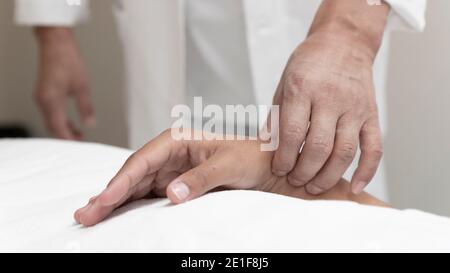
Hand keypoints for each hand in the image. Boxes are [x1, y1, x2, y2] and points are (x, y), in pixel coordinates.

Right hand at [34, 27, 94, 139]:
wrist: (56, 43)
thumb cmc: (68, 60)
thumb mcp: (82, 86)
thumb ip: (85, 107)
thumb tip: (90, 124)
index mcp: (51, 100)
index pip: (59, 128)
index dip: (69, 139)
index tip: (80, 144)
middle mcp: (43, 100)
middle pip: (52, 126)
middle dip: (66, 135)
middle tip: (81, 140)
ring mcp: (41, 96)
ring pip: (50, 119)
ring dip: (63, 127)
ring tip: (78, 132)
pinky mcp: (43, 92)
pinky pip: (49, 111)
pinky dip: (59, 119)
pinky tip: (70, 119)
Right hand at [74, 130, 385, 226]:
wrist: (273, 170)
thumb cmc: (255, 159)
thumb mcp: (232, 165)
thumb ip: (203, 177)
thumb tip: (172, 193)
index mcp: (180, 140)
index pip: (144, 160)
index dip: (123, 180)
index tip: (105, 200)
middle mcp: (171, 155)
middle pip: (133, 175)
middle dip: (109, 194)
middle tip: (85, 215)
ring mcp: (172, 172)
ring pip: (136, 188)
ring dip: (115, 203)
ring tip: (92, 219)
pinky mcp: (177, 188)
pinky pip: (148, 198)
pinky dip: (131, 209)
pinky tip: (117, 220)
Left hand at [271, 0, 389, 194]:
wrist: (344, 43)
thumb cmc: (309, 64)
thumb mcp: (284, 83)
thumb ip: (276, 115)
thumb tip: (267, 147)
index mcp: (303, 88)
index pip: (292, 132)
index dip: (284, 158)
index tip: (278, 170)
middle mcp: (331, 98)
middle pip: (318, 147)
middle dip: (303, 172)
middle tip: (294, 181)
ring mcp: (354, 107)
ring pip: (344, 152)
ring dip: (327, 176)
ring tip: (313, 187)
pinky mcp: (371, 114)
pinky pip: (374, 148)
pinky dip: (366, 171)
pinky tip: (354, 187)